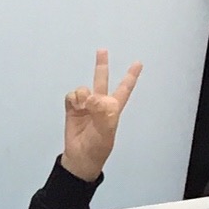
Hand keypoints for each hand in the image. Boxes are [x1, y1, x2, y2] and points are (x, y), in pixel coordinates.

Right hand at [61, 49, 141, 182]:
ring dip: (83, 94)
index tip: (137, 63)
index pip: (124, 89)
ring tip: (84, 106)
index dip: (131, 76)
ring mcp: (85, 106)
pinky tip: (75, 106)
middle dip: (101, 65)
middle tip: (102, 50)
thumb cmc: (97, 147)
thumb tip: (93, 97)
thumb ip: (102, 113)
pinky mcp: (72, 109)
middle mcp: (99, 104)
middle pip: (101, 80)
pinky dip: (73, 98)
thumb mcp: (106, 132)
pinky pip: (71, 95)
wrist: (79, 157)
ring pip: (84, 89)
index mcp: (113, 109)